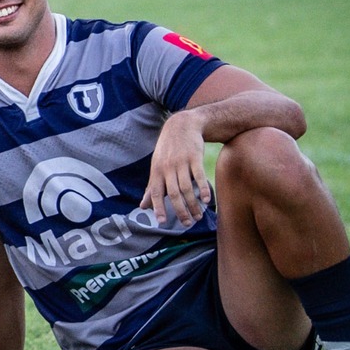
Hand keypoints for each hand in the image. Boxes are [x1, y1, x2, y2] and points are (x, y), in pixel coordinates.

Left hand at [140, 112, 210, 227]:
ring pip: (187, 188)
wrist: (181, 126)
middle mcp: (167, 168)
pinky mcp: (194, 157)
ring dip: (193, 204)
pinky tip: (207, 200)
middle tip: (188, 223)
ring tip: (199, 215)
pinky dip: (203, 188)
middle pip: (173, 194)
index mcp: (156, 172)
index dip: (158, 207)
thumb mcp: (156, 166)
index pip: (156, 193)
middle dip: (180, 211)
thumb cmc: (168, 151)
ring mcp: (181, 163)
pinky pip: (199, 176)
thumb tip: (143, 206)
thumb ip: (152, 187)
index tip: (162, 222)